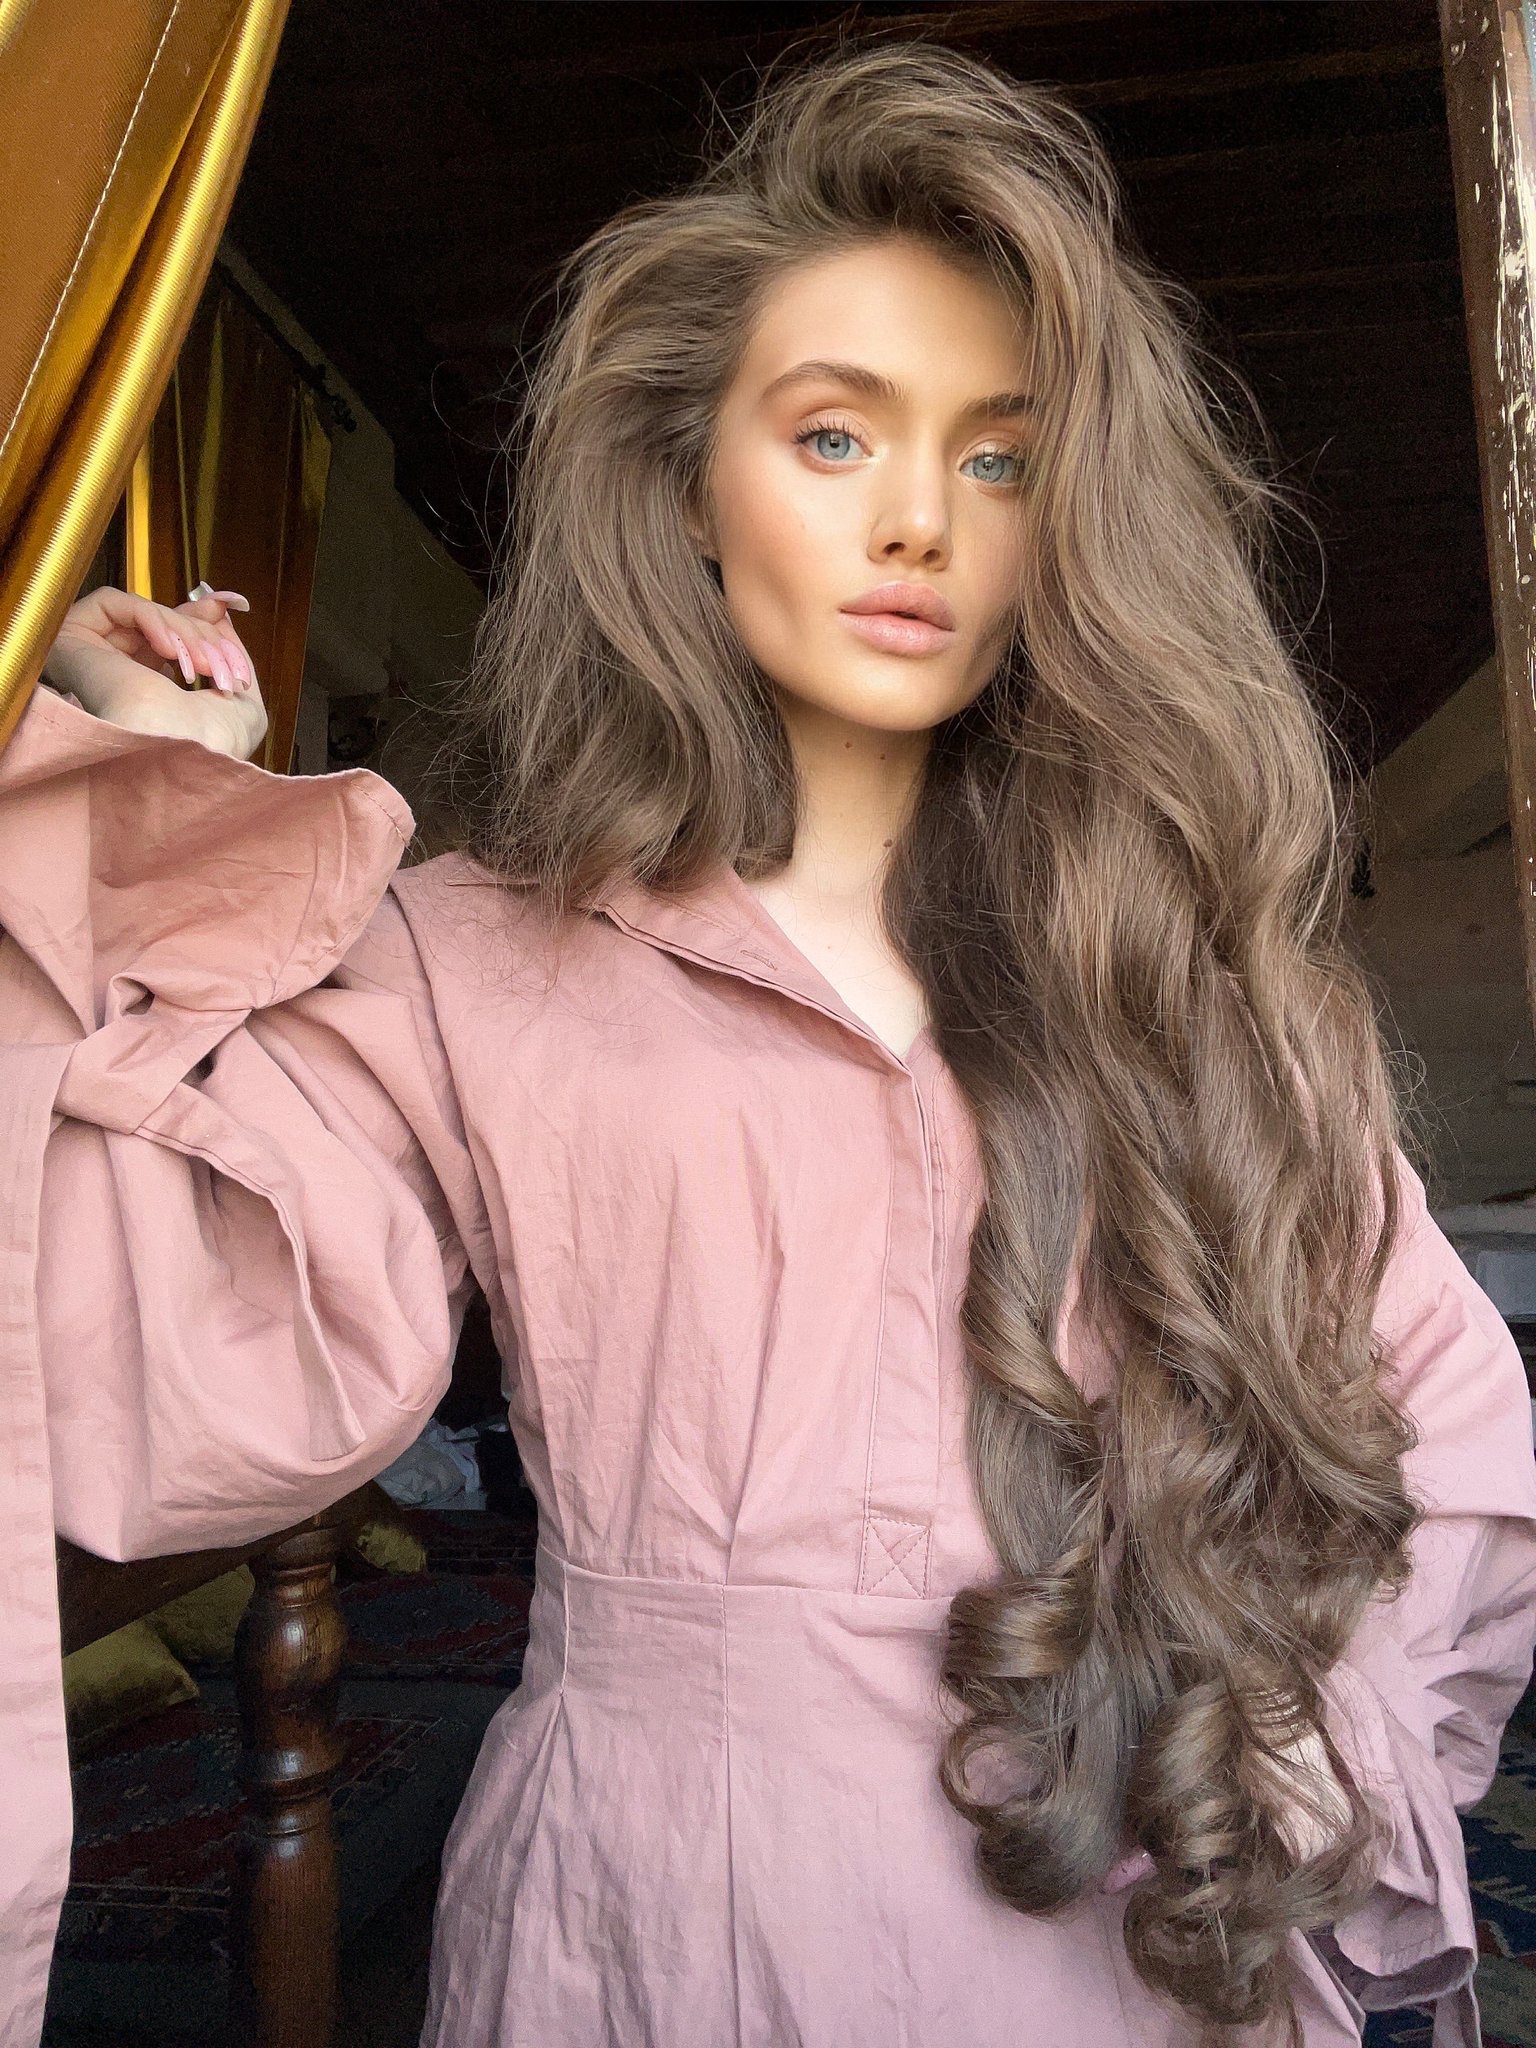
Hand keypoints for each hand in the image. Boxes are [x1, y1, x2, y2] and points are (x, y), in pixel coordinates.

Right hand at [42, 584, 268, 759]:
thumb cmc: (213, 745)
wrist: (179, 757)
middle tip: (219, 662)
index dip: (197, 622)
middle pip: (158, 624)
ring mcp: (87, 661)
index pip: (166, 639)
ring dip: (182, 630)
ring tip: (201, 665)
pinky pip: (110, 603)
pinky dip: (150, 617)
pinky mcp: (69, 644)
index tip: (225, 612)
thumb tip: (220, 607)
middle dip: (200, 632)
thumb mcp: (241, 697)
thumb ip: (228, 650)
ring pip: (140, 614)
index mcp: (145, 696)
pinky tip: (169, 649)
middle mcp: (111, 678)